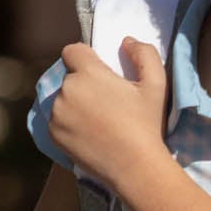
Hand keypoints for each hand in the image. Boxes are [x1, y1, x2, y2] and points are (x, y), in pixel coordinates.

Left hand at [47, 39, 169, 190]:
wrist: (135, 168)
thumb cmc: (147, 125)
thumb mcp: (157, 85)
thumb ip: (144, 55)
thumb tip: (126, 42)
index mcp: (88, 73)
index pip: (72, 51)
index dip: (85, 59)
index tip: (99, 75)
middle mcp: (67, 89)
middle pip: (69, 77)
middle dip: (83, 85)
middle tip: (105, 105)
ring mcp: (57, 112)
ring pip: (61, 99)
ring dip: (74, 104)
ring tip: (97, 123)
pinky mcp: (53, 133)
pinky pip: (57, 120)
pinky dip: (68, 124)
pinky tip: (89, 135)